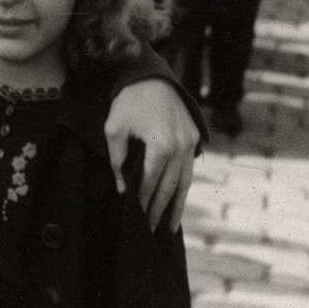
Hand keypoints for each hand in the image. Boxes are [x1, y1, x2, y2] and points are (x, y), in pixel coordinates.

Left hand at [105, 78, 199, 232]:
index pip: (150, 182)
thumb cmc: (127, 102)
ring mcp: (190, 143)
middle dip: (158, 210)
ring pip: (184, 182)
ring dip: (176, 205)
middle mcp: (180, 148)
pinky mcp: (194, 138)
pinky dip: (183, 187)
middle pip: (169, 187)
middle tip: (150, 231)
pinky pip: (189, 169)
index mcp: (161, 146)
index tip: (135, 218)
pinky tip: (178, 201)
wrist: (150, 76)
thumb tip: (121, 189)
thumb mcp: (114, 130)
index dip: (142, 201)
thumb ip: (118, 161)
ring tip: (169, 227)